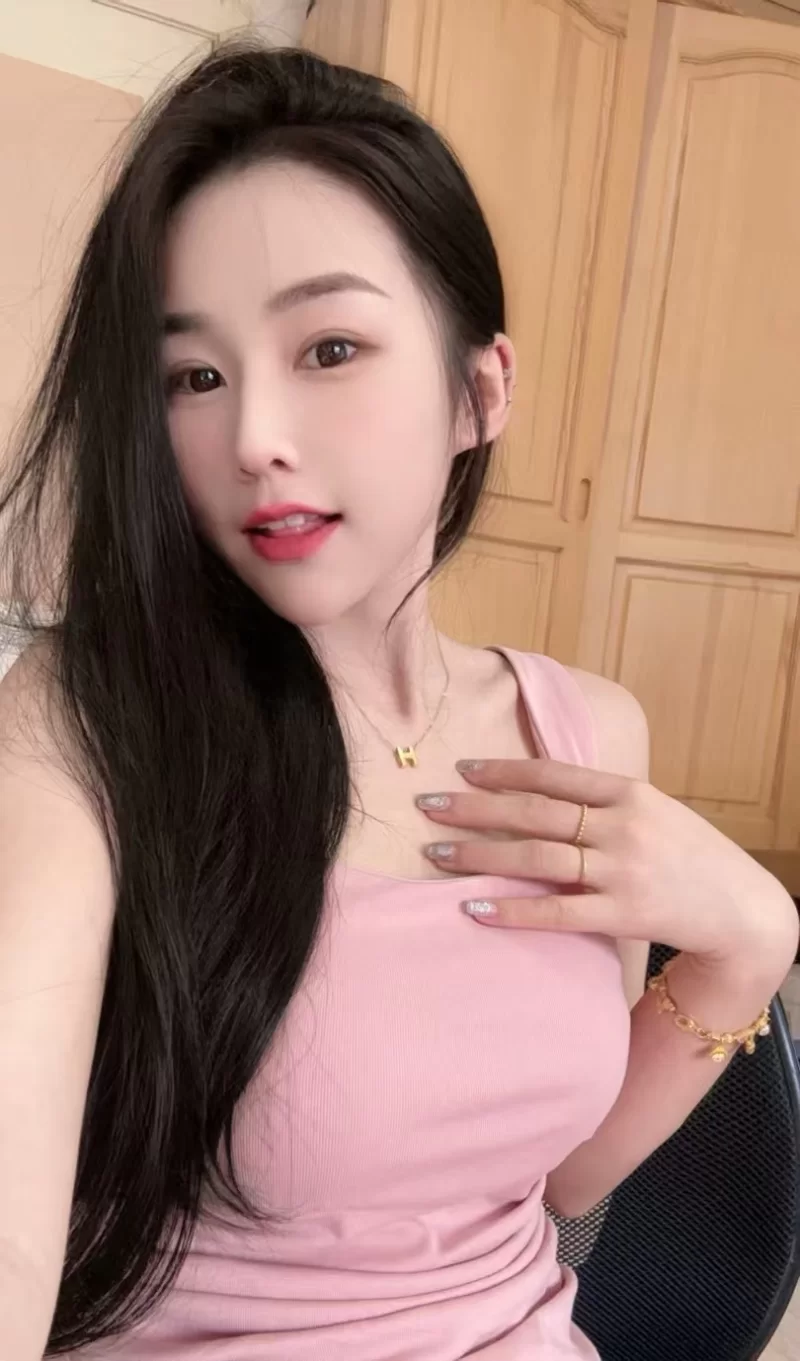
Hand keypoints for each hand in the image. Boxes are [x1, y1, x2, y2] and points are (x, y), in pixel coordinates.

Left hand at [418, 759, 797, 974]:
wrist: (741, 908)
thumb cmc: (689, 855)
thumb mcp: (653, 810)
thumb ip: (603, 800)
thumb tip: (539, 788)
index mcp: (628, 791)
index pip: (553, 773)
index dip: (504, 769)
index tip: (462, 769)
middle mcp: (622, 825)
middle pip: (534, 811)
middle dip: (475, 807)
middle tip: (429, 805)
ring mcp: (622, 870)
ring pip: (536, 857)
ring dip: (481, 855)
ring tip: (437, 853)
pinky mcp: (622, 915)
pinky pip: (556, 911)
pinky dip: (511, 910)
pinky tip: (473, 909)